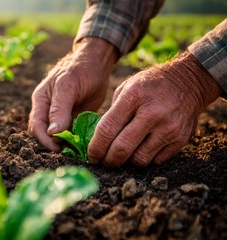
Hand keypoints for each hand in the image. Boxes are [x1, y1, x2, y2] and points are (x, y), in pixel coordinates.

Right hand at [28, 37, 117, 150]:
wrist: (96, 63)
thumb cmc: (80, 70)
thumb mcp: (68, 86)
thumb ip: (59, 109)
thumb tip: (52, 133)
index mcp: (41, 101)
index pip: (36, 126)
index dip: (45, 140)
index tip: (58, 148)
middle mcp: (48, 110)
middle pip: (44, 134)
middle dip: (54, 145)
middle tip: (71, 151)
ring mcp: (61, 116)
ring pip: (57, 137)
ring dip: (66, 145)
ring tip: (78, 150)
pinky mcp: (73, 119)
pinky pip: (71, 134)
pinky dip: (76, 141)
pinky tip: (84, 144)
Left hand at [88, 52, 222, 166]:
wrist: (189, 82)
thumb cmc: (150, 85)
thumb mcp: (127, 88)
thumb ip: (113, 113)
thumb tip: (99, 141)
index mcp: (134, 98)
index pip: (107, 130)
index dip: (96, 148)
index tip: (91, 156)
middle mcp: (152, 114)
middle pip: (122, 150)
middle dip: (108, 161)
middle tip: (103, 162)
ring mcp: (168, 129)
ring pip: (139, 160)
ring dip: (127, 162)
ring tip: (122, 155)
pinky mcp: (180, 140)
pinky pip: (156, 161)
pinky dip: (145, 159)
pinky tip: (141, 149)